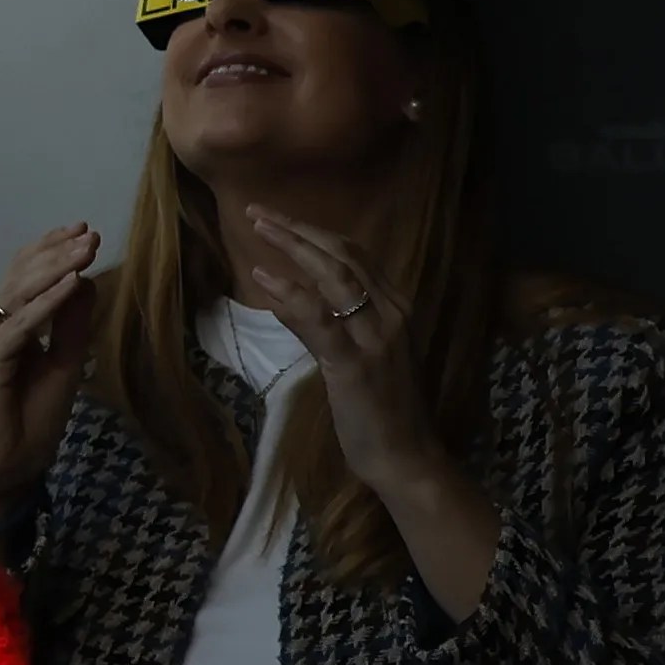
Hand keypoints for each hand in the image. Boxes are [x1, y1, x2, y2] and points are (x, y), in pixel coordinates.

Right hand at [0, 223, 101, 518]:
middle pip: (20, 276)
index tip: (82, 228)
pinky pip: (21, 325)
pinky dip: (48, 303)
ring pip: (18, 293)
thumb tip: (85, 281)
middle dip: (57, 252)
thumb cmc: (31, 419)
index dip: (49, 249)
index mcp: (1, 323)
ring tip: (84, 249)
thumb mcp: (63, 364)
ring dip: (55, 268)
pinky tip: (72, 285)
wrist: (8, 466)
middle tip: (88, 233)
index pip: (23, 275)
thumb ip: (70, 325)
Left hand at [227, 204, 429, 486]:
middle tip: (259, 211)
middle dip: (300, 229)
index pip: (357, 256)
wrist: (405, 454)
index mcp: (398, 308)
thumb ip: (339, 321)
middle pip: (344, 256)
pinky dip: (290, 294)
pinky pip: (319, 319)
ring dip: (293, 247)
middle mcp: (392, 314)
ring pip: (334, 277)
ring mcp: (376, 338)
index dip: (317, 232)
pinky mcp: (354, 363)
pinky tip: (263, 277)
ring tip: (258, 228)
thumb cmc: (383, 406)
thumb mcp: (364, 352)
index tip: (282, 217)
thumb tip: (297, 292)